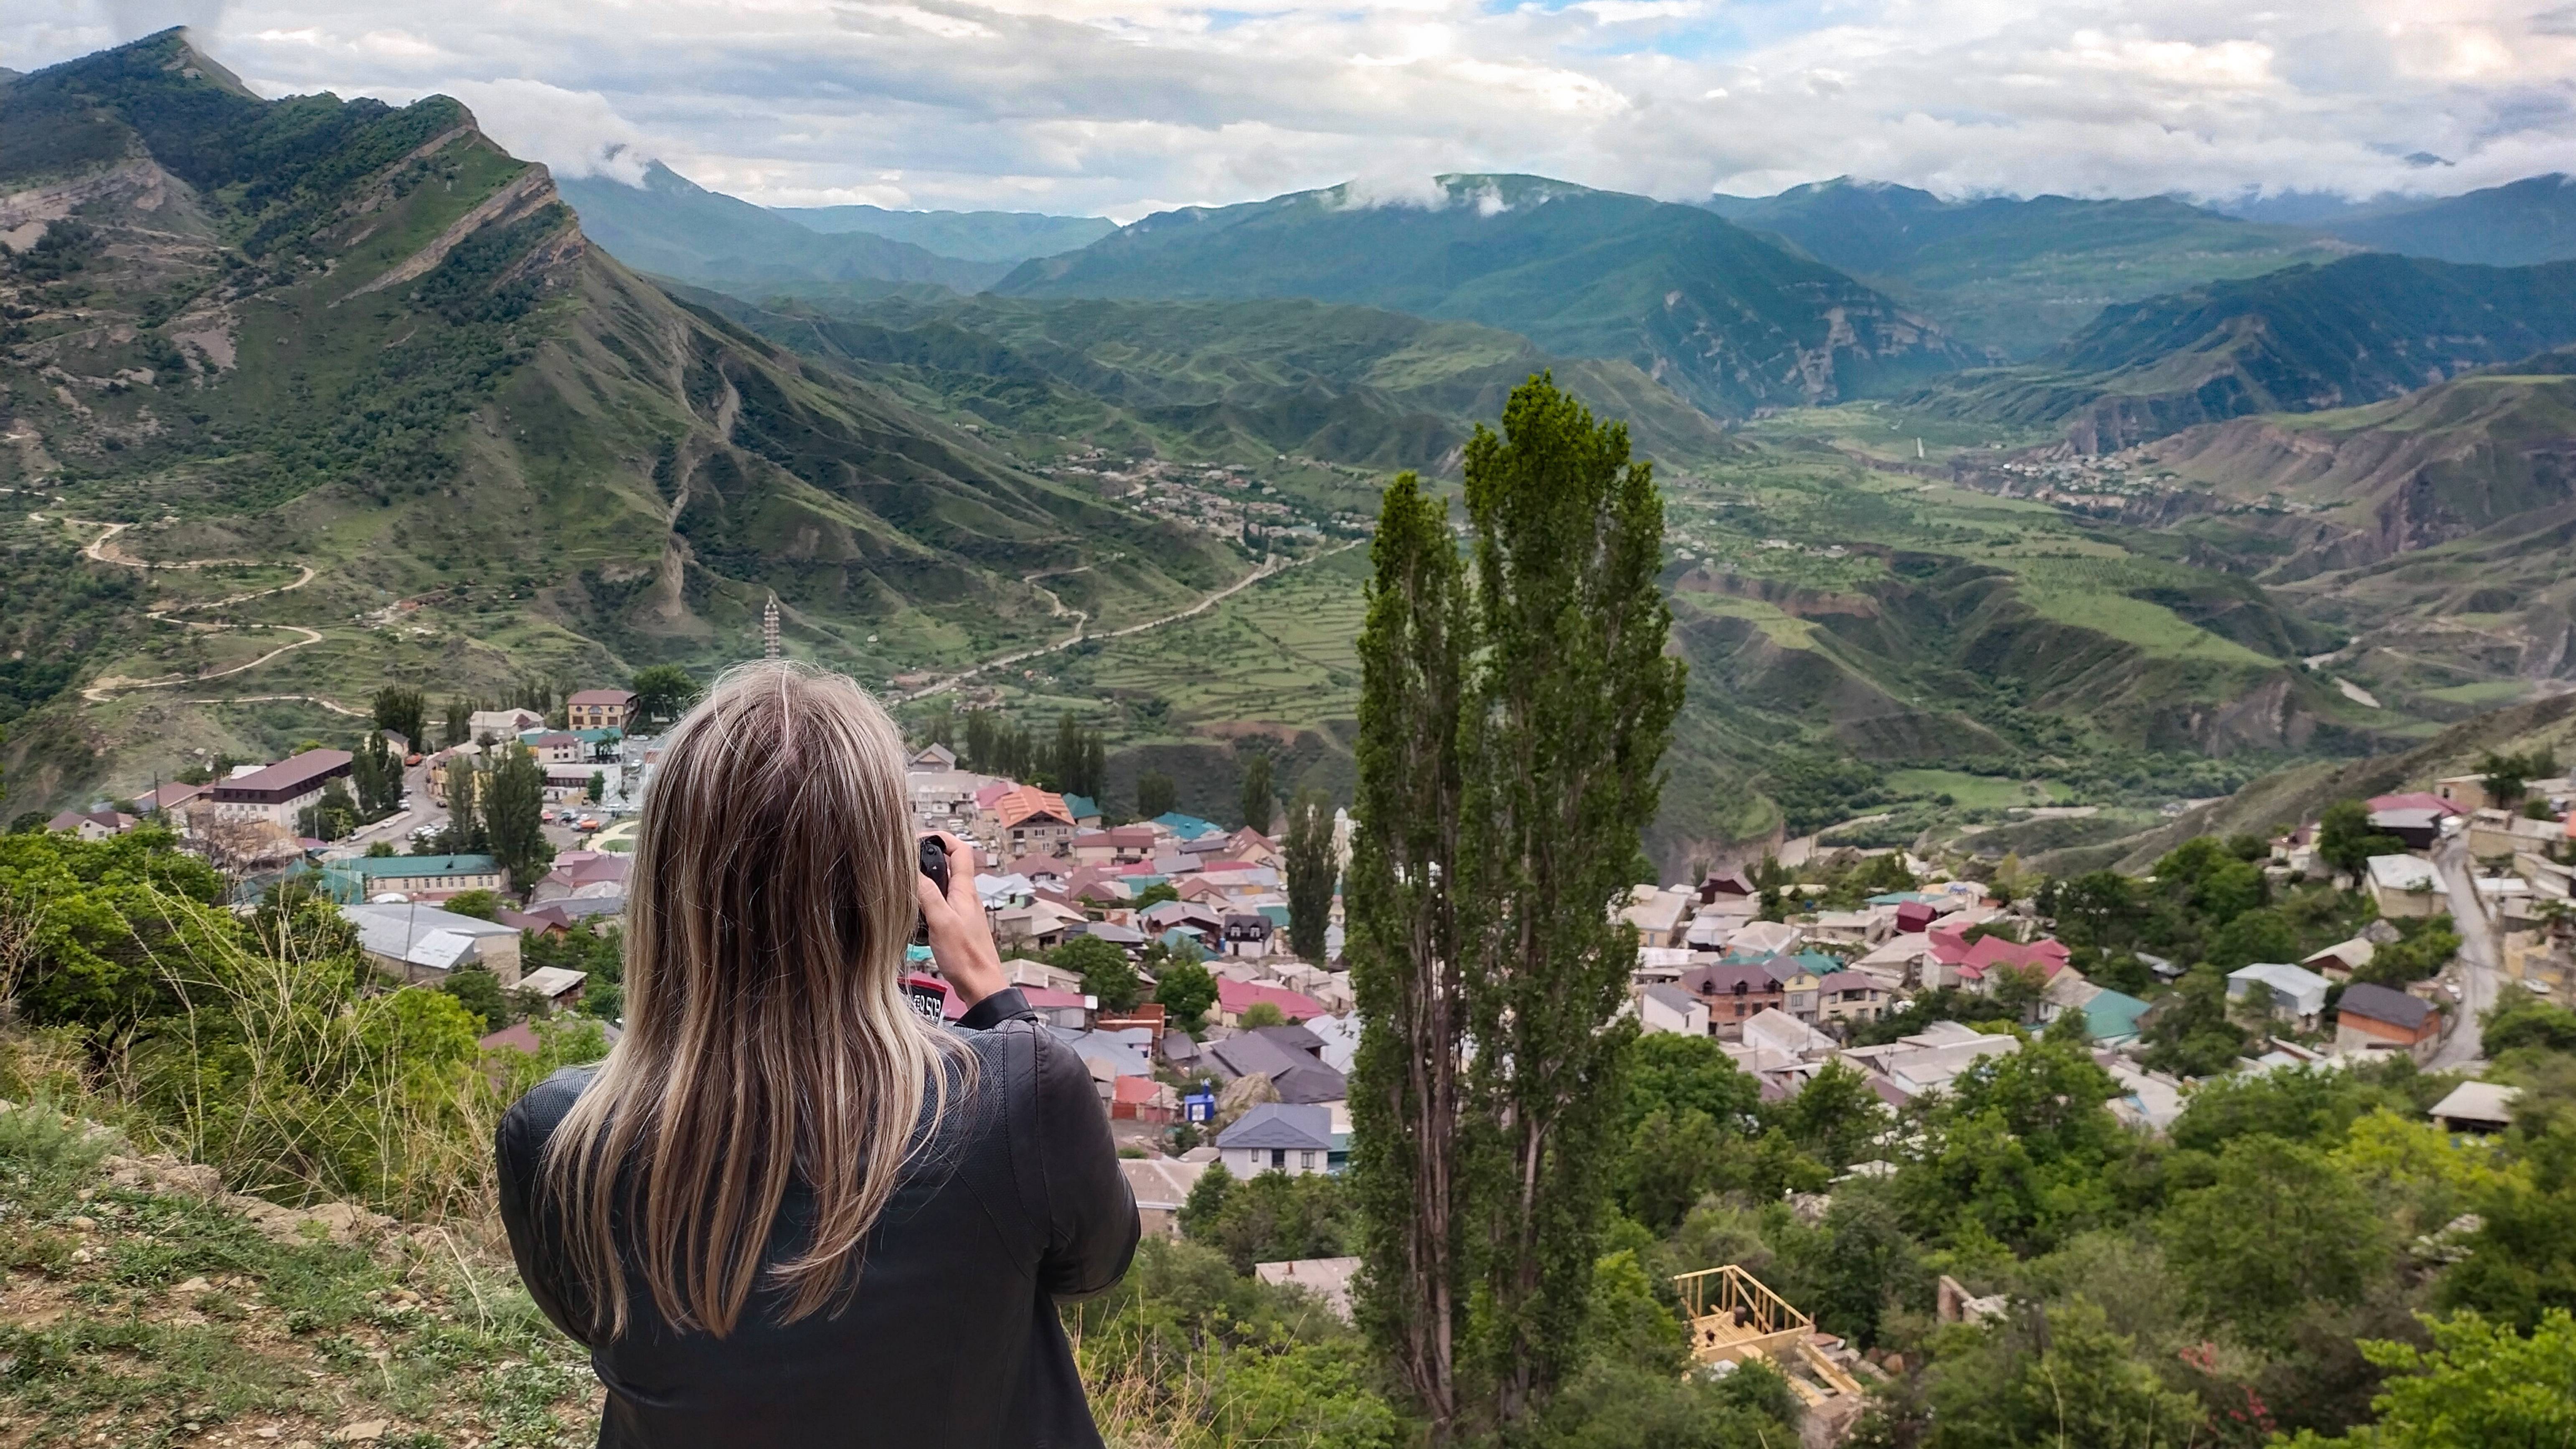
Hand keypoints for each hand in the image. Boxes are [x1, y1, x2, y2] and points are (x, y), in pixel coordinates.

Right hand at [915, 831, 1004, 1008]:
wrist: (980, 985)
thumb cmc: (965, 957)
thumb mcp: (941, 921)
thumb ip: (927, 894)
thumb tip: (912, 869)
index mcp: (965, 890)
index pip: (960, 850)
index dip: (942, 837)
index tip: (920, 837)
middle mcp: (965, 897)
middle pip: (949, 865)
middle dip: (927, 858)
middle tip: (904, 862)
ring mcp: (962, 911)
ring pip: (942, 886)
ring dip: (925, 882)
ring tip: (904, 885)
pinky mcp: (957, 926)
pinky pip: (940, 905)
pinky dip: (926, 904)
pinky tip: (914, 914)